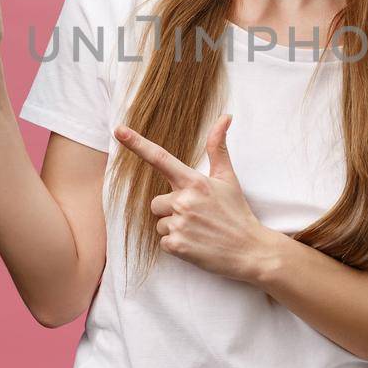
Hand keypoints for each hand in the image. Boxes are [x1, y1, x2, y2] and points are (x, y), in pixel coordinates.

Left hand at [114, 114, 280, 283]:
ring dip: (174, 227)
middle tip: (198, 216)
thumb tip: (225, 117)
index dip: (137, 143)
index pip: (160, 158)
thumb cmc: (237, 212)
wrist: (249, 250)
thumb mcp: (228, 178)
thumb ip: (218, 147)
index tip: (118, 131)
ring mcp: (180, 223)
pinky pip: (162, 241)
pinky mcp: (177, 245)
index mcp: (194, 182)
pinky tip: (196, 243)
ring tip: (198, 230)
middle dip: (172, 209)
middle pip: (157, 202)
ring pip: (160, 222)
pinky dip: (176, 244)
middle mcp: (184, 200)